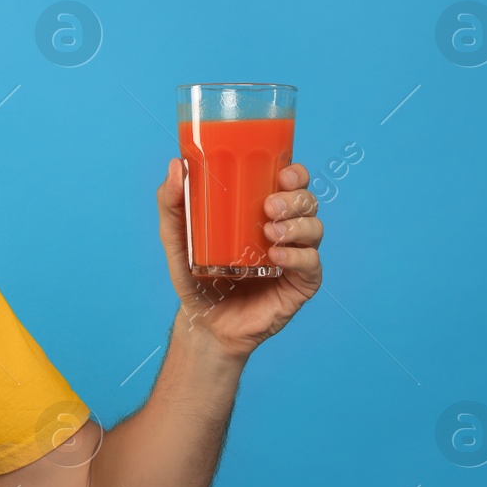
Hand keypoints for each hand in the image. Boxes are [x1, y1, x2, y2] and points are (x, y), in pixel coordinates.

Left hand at [155, 157, 322, 357]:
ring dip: (297, 225)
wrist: (202, 321)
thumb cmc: (194, 276)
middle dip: (296, 198)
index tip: (284, 172)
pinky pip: (312, 264)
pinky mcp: (300, 284)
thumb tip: (176, 165)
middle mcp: (284, 230)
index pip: (291, 183)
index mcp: (262, 212)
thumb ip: (172, 203)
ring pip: (314, 228)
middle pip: (308, 202)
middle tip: (269, 206)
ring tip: (269, 232)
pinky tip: (276, 256)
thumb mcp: (176, 238)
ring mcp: (295, 257)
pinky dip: (297, 256)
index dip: (296, 173)